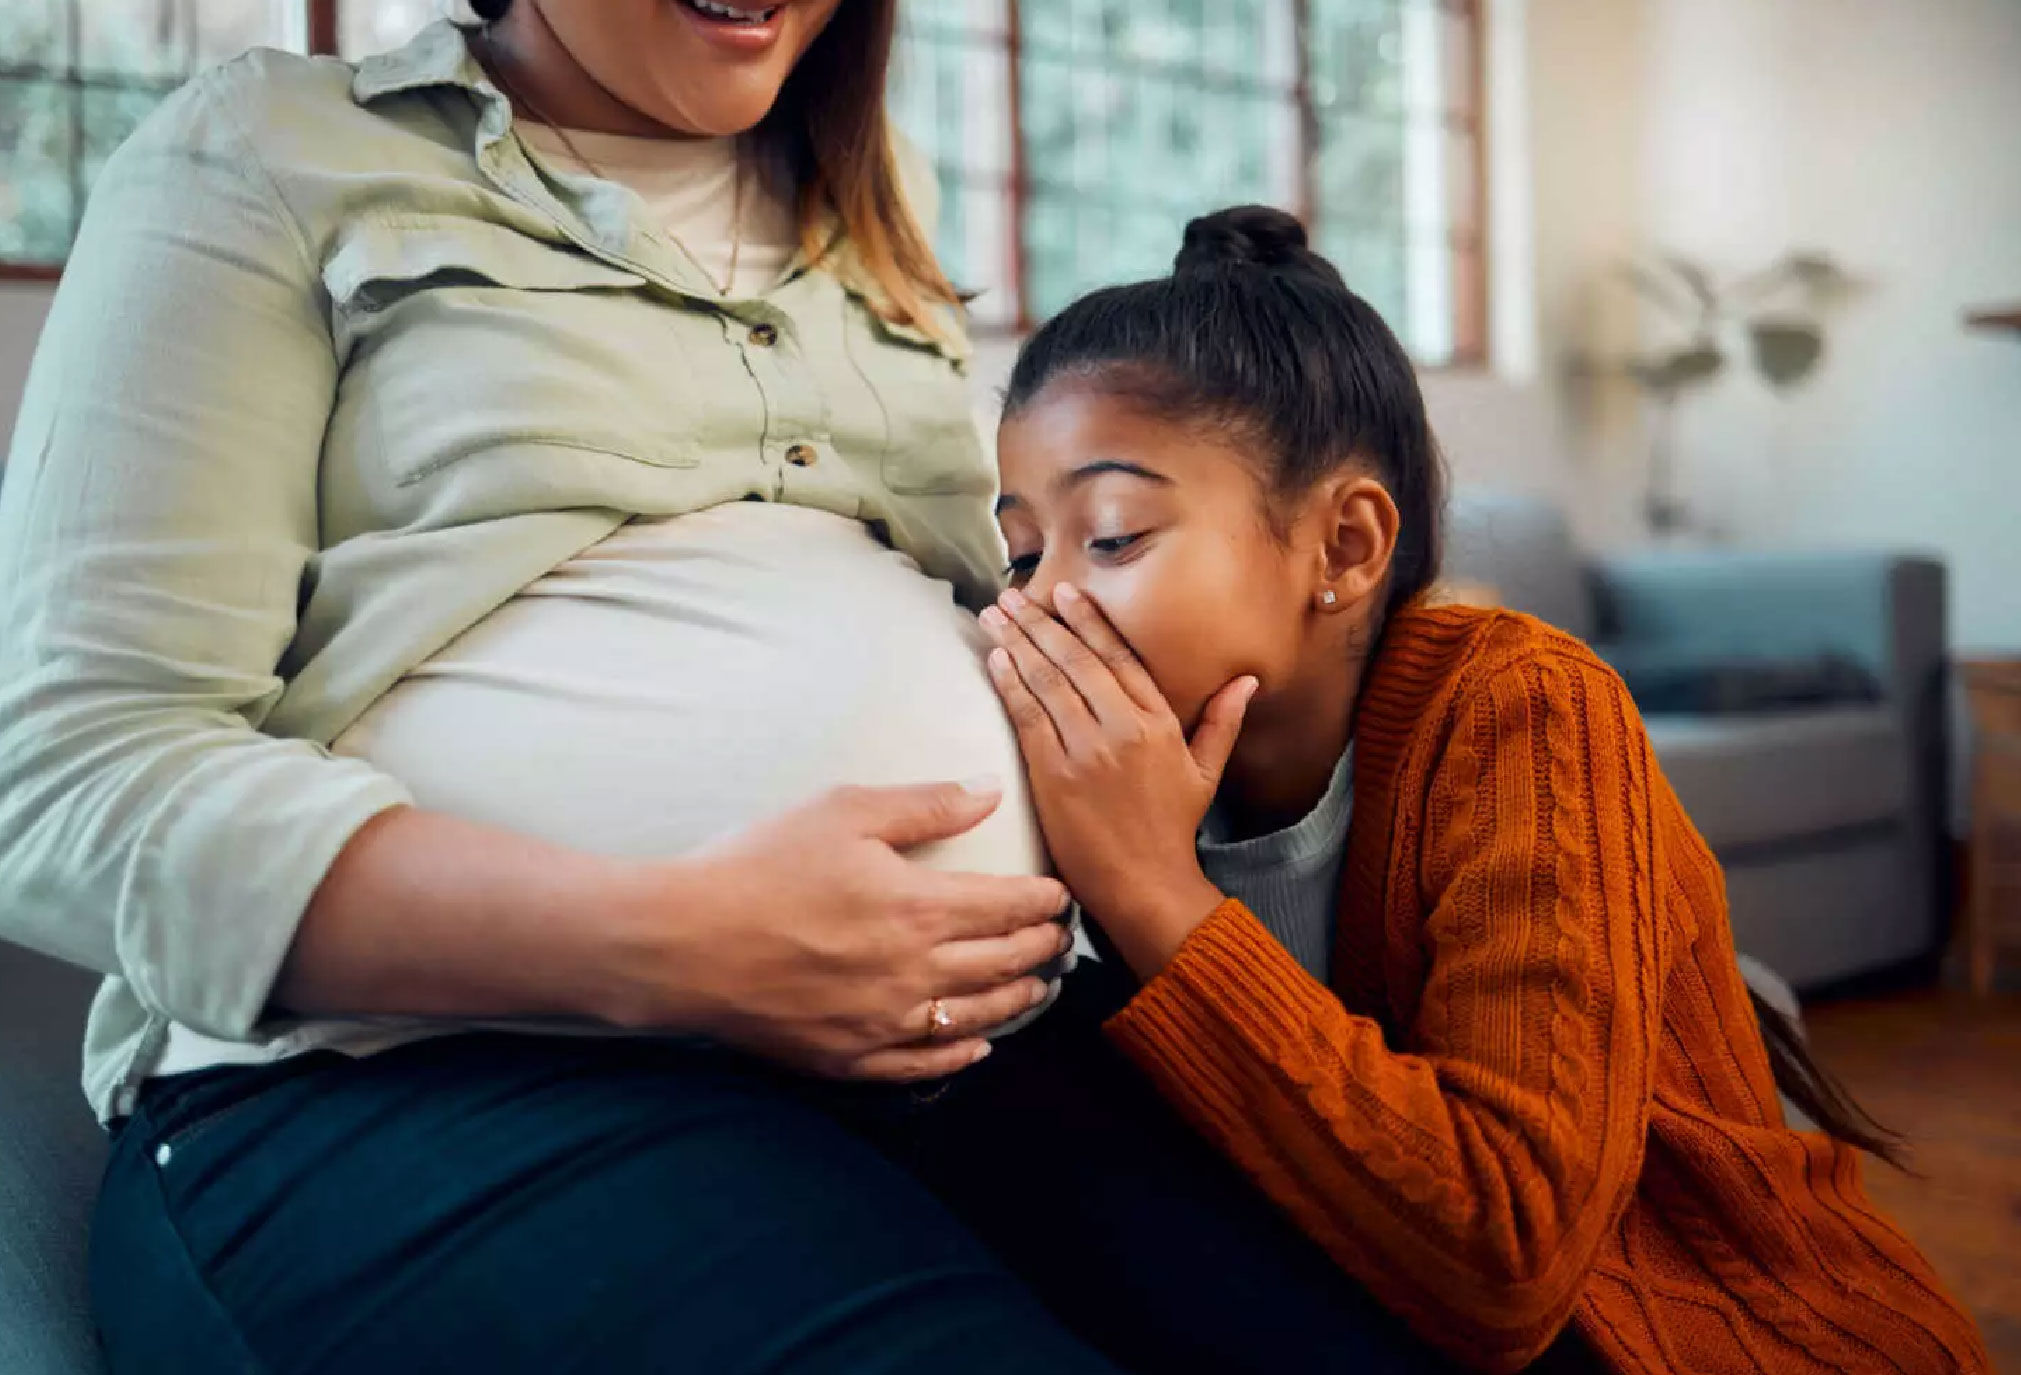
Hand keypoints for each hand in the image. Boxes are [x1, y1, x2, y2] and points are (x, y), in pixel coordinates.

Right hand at [602, 782, 1072, 1081]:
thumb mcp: (842, 812)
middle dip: (1040, 949)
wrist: (680, 944)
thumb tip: (990, 792)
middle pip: (1003, 964)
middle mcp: (915, 973)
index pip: (1009, 907)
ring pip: (975, 1017)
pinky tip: (978, 1046)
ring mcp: (883, 1023)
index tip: (1061, 895)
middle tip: (1060, 940)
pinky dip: (961, 1054)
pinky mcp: (849, 1057)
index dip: (1044, 902)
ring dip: (1016, 1000)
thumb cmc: (757, 866)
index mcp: (919, 908)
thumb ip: (924, 805)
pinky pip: (923, 1064)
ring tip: (1037, 988)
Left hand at [980, 584, 1255, 976]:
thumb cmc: (1173, 830)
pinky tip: (996, 659)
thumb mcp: (1205, 773)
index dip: (1089, 621)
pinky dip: (1011, 684)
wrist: (1144, 884)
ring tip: (995, 614)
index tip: (1064, 592)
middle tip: (1012, 594)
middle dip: (1041, 622)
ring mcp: (1085, 751)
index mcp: (1158, 723)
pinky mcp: (1054, 775)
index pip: (1119, 657)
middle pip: (1076, 661)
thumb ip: (1222, 722)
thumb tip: (1247, 681)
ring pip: (1048, 682)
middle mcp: (1121, 729)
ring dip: (1017, 643)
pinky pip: (1028, 718)